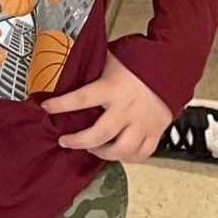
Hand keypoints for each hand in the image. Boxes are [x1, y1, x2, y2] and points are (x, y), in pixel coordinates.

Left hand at [41, 54, 172, 160]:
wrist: (170, 65)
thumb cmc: (137, 62)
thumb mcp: (109, 60)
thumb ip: (91, 67)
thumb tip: (66, 67)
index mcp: (112, 88)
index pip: (80, 99)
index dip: (60, 105)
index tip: (46, 108)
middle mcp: (127, 108)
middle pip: (100, 134)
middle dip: (77, 141)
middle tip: (65, 141)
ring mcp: (142, 123)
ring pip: (121, 149)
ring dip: (102, 153)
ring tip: (91, 148)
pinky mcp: (155, 132)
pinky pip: (141, 154)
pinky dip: (126, 157)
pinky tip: (115, 152)